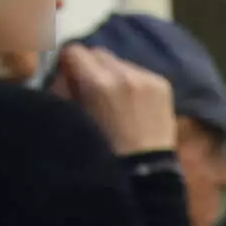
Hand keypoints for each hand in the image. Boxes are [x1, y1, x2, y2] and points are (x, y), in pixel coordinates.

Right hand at [52, 44, 177, 156]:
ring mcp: (147, 78)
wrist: (146, 174)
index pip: (73, 51)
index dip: (69, 65)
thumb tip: (62, 72)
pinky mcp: (163, 84)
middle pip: (98, 53)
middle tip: (92, 90)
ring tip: (115, 100)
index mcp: (97, 83)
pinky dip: (133, 82)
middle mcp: (123, 74)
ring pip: (119, 62)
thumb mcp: (74, 118)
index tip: (69, 78)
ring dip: (113, 74)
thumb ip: (64, 89)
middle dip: (91, 68)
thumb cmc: (103, 153)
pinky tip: (133, 104)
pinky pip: (139, 72)